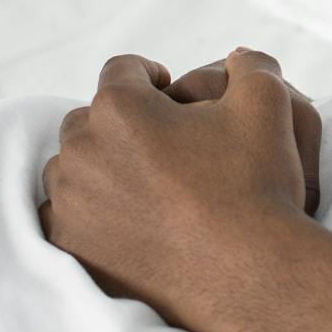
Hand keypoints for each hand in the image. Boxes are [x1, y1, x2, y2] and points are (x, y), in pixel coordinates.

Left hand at [39, 49, 314, 331]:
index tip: (169, 93)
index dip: (151, 76)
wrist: (248, 273)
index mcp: (119, 108)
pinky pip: (64, 218)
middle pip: (89, 120)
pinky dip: (88, 215)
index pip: (123, 70)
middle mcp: (81, 151)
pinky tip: (127, 222)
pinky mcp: (70, 249)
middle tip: (162, 147)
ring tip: (144, 187)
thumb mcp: (267, 104)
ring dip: (100, 169)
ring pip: (72, 169)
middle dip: (120, 125)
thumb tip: (239, 57)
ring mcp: (70, 204)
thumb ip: (251, 65)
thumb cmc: (255, 185)